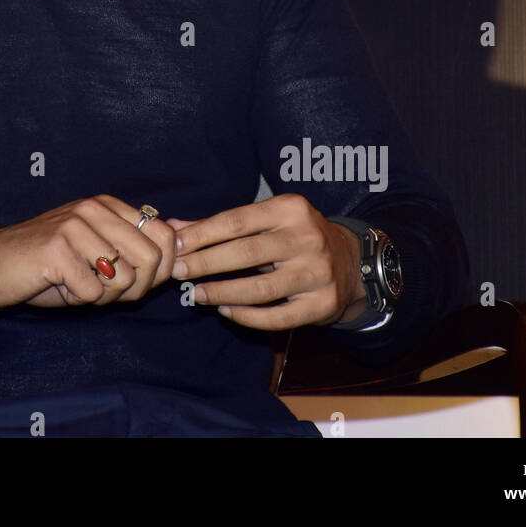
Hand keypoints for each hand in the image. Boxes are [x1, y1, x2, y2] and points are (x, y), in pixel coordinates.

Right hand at [0, 196, 175, 309]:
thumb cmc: (50, 264)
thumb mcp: (98, 250)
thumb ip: (136, 246)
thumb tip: (184, 242)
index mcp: (108, 205)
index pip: (164, 235)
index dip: (161, 269)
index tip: (137, 282)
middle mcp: (94, 209)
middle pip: (151, 259)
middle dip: (136, 289)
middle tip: (105, 291)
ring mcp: (75, 226)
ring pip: (124, 279)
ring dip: (104, 296)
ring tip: (79, 285)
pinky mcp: (58, 249)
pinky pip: (93, 292)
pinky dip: (80, 299)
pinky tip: (61, 286)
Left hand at [168, 193, 366, 328]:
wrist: (352, 260)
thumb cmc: (296, 235)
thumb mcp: (266, 219)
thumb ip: (219, 225)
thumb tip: (173, 228)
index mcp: (290, 209)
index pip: (235, 221)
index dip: (201, 235)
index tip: (176, 246)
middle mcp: (307, 238)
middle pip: (245, 252)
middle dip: (206, 262)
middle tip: (178, 271)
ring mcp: (317, 273)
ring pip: (261, 288)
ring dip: (223, 292)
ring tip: (196, 294)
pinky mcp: (322, 304)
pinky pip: (278, 317)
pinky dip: (248, 317)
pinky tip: (226, 311)